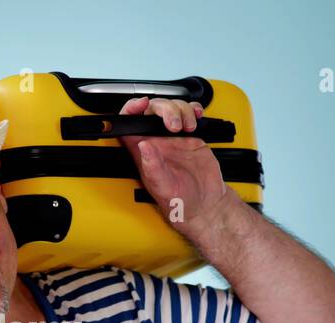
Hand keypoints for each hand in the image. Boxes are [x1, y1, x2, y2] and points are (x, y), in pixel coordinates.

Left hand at [117, 96, 235, 238]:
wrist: (205, 204)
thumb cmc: (180, 202)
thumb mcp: (164, 188)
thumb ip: (153, 167)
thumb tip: (142, 146)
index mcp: (144, 153)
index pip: (129, 125)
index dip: (131, 109)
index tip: (141, 104)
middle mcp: (157, 142)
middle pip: (152, 110)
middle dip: (165, 109)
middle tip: (175, 125)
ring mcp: (174, 138)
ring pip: (172, 108)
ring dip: (181, 109)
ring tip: (188, 126)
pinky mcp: (191, 136)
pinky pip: (189, 114)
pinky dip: (194, 109)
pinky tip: (196, 117)